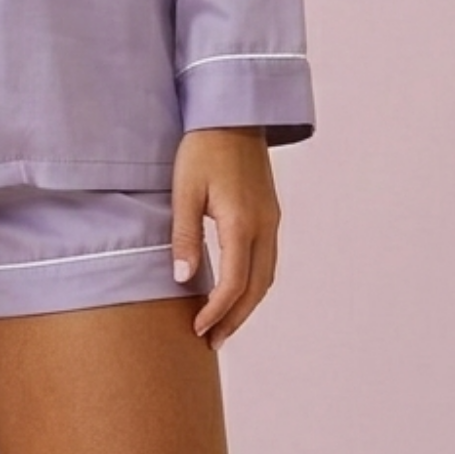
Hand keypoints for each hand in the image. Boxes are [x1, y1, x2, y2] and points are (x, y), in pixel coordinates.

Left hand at [171, 127, 279, 348]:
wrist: (232, 112)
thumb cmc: (203, 146)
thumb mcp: (185, 190)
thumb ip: (185, 236)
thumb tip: (183, 279)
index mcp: (242, 221)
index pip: (235, 283)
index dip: (217, 312)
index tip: (198, 329)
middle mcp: (264, 225)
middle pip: (256, 288)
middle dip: (235, 319)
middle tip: (212, 341)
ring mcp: (271, 219)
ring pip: (266, 277)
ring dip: (247, 305)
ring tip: (223, 325)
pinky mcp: (270, 212)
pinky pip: (267, 260)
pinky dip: (253, 284)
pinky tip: (236, 291)